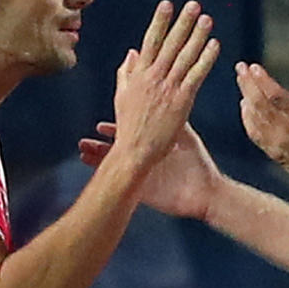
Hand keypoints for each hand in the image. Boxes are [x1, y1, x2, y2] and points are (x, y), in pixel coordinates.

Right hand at [78, 118, 219, 222]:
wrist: (205, 193)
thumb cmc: (198, 165)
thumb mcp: (184, 137)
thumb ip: (173, 120)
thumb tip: (169, 94)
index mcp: (154, 147)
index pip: (131, 133)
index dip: (116, 127)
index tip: (100, 121)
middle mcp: (145, 161)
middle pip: (118, 148)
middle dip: (100, 141)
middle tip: (84, 137)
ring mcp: (141, 175)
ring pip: (114, 163)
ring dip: (98, 155)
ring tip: (82, 147)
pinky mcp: (140, 190)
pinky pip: (118, 182)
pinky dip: (105, 174)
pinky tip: (91, 167)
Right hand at [107, 0, 220, 167]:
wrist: (135, 150)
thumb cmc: (128, 126)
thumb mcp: (122, 95)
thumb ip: (126, 72)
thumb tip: (132, 52)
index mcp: (138, 74)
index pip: (151, 41)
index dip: (160, 22)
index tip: (167, 5)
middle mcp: (153, 77)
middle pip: (170, 43)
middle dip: (182, 22)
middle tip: (193, 5)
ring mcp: (168, 87)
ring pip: (185, 55)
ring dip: (197, 35)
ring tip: (207, 19)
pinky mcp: (182, 100)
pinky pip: (196, 74)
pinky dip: (206, 58)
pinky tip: (214, 45)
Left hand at [239, 60, 288, 185]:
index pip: (275, 94)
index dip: (262, 79)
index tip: (253, 67)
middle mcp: (286, 128)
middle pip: (258, 102)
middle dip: (247, 83)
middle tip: (240, 67)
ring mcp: (276, 141)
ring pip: (253, 115)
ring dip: (246, 96)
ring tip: (241, 81)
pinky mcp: (272, 150)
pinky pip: (253, 131)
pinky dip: (246, 116)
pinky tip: (245, 106)